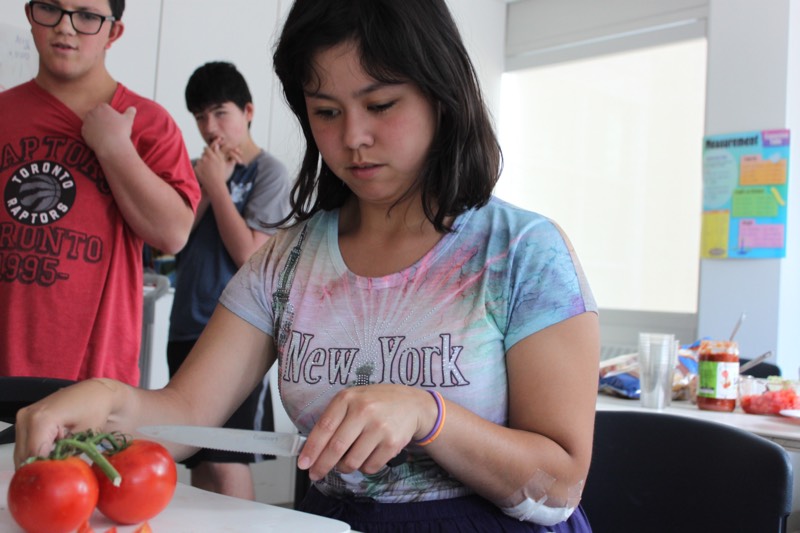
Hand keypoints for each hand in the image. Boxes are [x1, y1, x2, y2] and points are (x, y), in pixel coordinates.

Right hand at [13, 379, 118, 467]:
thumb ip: (64, 455)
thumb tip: (53, 473)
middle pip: (23, 456)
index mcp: (40, 420)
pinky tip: (51, 455)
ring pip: (21, 452)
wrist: (96, 392)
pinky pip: (25, 445)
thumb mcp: (84, 436)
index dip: (44, 471)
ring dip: (36, 461)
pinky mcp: (25, 420)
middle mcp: (26, 418)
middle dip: (38, 468)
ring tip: (55, 464)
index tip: (57, 478)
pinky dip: (35, 453)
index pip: (33, 456)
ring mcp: (23, 418)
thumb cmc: (95, 410)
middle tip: (55, 475)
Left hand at [82, 105, 135, 157]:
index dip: (109, 114)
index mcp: (102, 107)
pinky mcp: (83, 132)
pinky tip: (99, 139)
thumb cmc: (121, 131)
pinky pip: (87, 132)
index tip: (113, 121)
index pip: (104, 108)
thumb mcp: (128, 120)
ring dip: (95, 126)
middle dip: (100, 119)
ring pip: (91, 123)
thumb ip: (130, 112)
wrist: (112, 145)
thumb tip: (133, 108)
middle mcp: (92, 112)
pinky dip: (92, 134)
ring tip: (104, 134)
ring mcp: (86, 122)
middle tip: (109, 128)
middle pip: (96, 114)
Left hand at [194, 138, 241, 194]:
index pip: (206, 148)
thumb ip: (218, 153)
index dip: (207, 150)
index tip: (208, 152)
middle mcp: (204, 159)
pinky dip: (199, 169)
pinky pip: (196, 167)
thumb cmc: (221, 174)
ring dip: (202, 163)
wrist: (215, 185)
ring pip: (199, 161)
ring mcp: (199, 164)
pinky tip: (204, 173)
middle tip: (210, 164)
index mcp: (211, 156)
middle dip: (205, 158)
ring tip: (208, 170)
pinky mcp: (196, 169)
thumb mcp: (222, 162)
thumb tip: (216, 145)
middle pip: (202, 155)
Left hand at [297, 384, 437, 479]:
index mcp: (348, 398)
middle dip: (322, 465)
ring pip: (352, 461)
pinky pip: (369, 467)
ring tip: (346, 461)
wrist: (412, 404)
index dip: (311, 449)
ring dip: (344, 467)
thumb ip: (334, 418)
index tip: (303, 463)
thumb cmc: (377, 403)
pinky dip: (363, 467)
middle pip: (336, 447)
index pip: (324, 427)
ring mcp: (379, 427)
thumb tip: (313, 448)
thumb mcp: (353, 399)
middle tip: (315, 474)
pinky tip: (366, 456)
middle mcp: (364, 411)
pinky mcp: (392, 443)